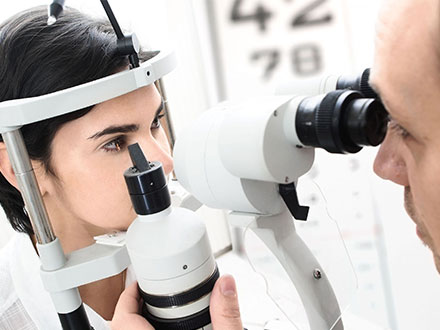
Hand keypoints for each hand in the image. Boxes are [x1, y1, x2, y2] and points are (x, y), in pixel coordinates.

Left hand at [111, 275, 242, 329]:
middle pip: (120, 325)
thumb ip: (227, 316)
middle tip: (147, 293)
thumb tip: (226, 285)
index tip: (139, 284)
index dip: (127, 296)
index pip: (122, 319)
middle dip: (131, 306)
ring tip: (155, 309)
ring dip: (138, 320)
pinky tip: (167, 327)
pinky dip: (146, 329)